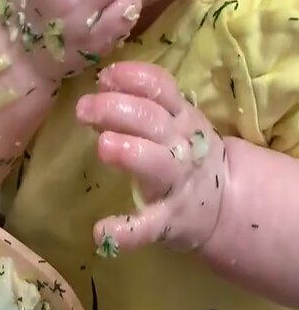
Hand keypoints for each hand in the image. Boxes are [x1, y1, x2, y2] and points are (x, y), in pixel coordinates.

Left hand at [76, 61, 225, 254]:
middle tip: (84, 109)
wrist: (226, 204)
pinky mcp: (168, 221)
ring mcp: (176, 184)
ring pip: (156, 164)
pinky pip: (148, 226)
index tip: (104, 76)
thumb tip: (103, 80)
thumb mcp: (174, 121)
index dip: (134, 79)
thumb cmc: (183, 151)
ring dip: (130, 153)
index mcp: (180, 118)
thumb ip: (141, 101)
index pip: (161, 89)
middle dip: (118, 110)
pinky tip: (101, 233)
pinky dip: (126, 232)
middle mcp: (181, 146)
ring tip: (103, 146)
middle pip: (152, 121)